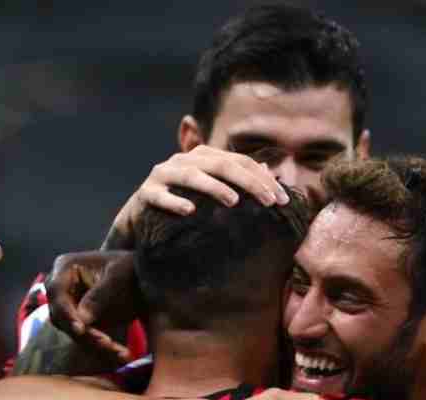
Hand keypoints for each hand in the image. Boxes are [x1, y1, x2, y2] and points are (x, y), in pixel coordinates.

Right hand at [43, 250, 140, 363]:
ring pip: (74, 333)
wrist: (142, 278)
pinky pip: (87, 340)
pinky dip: (104, 349)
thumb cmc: (129, 268)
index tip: (80, 328)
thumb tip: (82, 320)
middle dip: (85, 334)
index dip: (66, 312)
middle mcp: (61, 289)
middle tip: (108, 344)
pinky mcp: (80, 324)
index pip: (56, 292)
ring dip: (96, 345)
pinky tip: (123, 355)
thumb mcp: (118, 276)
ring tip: (122, 353)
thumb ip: (100, 296)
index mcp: (65, 267)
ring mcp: (68, 308)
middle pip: (62, 317)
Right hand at [105, 146, 290, 248]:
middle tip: (270, 202)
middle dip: (248, 182)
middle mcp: (183, 160)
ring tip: (233, 201)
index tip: (283, 199)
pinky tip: (189, 211)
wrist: (141, 217)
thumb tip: (269, 171)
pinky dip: (174, 202)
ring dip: (214, 187)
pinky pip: (160, 196)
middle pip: (220, 165)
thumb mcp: (212, 190)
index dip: (262, 178)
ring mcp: (162, 175)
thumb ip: (237, 179)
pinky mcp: (146, 194)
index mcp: (202, 156)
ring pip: (191, 176)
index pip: (238, 161)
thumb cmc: (184, 202)